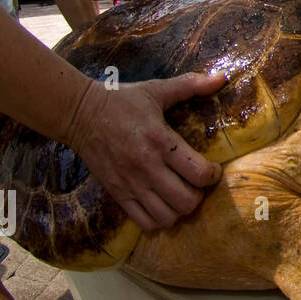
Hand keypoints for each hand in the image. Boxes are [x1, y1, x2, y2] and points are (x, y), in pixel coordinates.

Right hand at [65, 71, 227, 230]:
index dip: (213, 175)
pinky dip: (159, 219)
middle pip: (187, 201)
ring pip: (167, 217)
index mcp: (160, 141)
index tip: (212, 168)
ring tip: (181, 194)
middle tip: (197, 184)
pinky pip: (144, 222)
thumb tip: (221, 77)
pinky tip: (162, 204)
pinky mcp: (116, 194)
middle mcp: (146, 167)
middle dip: (200, 195)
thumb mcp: (156, 90)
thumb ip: (190, 85)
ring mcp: (130, 184)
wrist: (78, 114)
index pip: (198, 173)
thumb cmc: (121, 101)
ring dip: (180, 209)